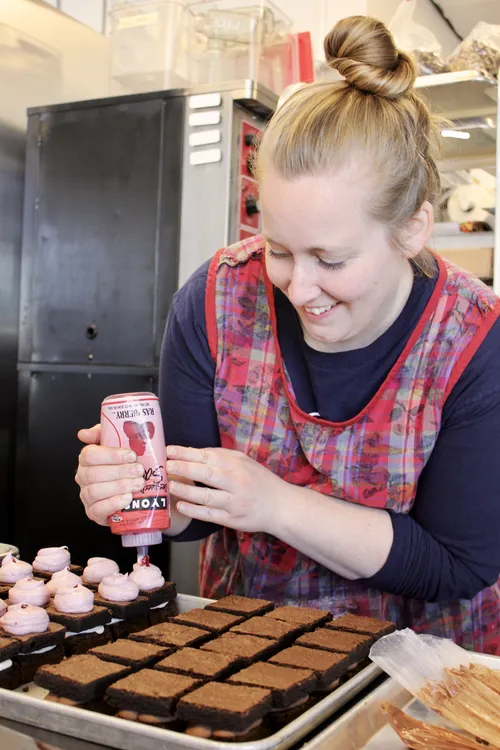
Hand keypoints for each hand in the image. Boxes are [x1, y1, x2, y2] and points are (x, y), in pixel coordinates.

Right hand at [75, 425, 143, 525]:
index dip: (111, 455)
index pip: (90, 455)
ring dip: (119, 486)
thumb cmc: (123, 465)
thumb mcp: (116, 444)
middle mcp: (83, 477)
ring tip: (138, 483)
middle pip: (94, 474)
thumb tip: (83, 433)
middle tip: (139, 470)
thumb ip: (103, 433)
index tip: (131, 455)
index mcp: (86, 459)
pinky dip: (114, 503)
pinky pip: (98, 510)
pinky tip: (128, 498)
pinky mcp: (93, 513)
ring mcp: (86, 496)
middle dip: (119, 472)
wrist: (131, 490)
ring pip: (95, 491)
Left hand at [166, 445, 289, 532]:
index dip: (187, 453)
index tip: (170, 451)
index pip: (209, 456)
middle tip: (166, 466)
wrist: (280, 506)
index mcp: (238, 465)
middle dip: (184, 468)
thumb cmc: (260, 481)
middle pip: (206, 474)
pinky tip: (181, 506)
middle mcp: (236, 482)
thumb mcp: (245, 462)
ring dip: (186, 490)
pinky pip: (209, 514)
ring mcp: (234, 502)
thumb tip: (195, 452)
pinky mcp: (232, 520)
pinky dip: (194, 511)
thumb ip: (222, 456)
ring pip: (206, 496)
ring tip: (170, 485)